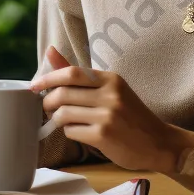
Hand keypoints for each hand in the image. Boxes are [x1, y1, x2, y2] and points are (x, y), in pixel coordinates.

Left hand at [30, 46, 192, 172]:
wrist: (159, 143)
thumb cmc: (131, 115)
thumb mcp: (110, 89)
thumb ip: (78, 74)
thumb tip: (49, 51)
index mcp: (111, 79)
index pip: (71, 73)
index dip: (48, 78)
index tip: (34, 85)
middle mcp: (110, 94)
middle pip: (63, 93)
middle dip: (48, 101)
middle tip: (48, 108)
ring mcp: (108, 115)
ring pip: (63, 114)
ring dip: (57, 120)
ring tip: (65, 122)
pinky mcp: (104, 135)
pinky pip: (72, 132)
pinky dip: (70, 133)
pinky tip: (80, 133)